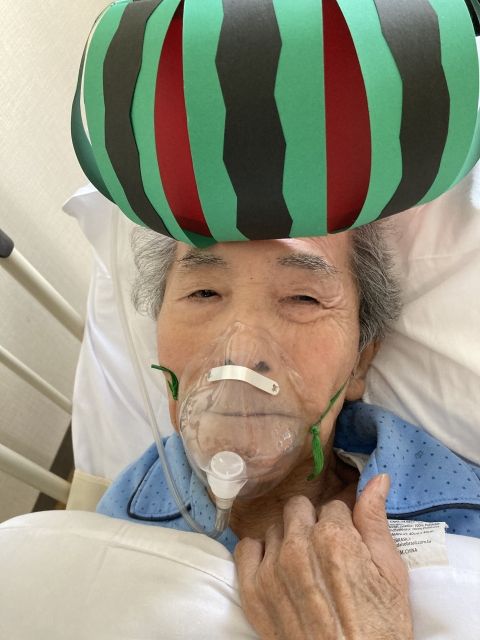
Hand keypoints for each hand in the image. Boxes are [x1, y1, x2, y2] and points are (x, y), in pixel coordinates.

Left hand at [234, 474, 412, 639]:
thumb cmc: (379, 628)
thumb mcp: (391, 574)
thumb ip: (375, 520)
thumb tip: (377, 479)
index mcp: (334, 537)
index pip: (332, 506)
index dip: (340, 525)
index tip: (345, 544)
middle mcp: (298, 546)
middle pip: (299, 509)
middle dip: (312, 524)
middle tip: (324, 553)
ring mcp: (272, 568)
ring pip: (275, 528)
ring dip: (287, 539)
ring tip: (304, 568)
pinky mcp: (252, 590)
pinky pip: (245, 548)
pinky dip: (258, 554)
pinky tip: (275, 569)